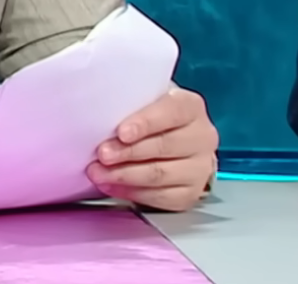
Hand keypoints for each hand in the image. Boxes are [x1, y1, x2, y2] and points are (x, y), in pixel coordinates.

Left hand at [89, 86, 217, 211]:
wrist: (172, 141)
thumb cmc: (149, 117)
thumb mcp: (141, 100)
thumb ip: (126, 101)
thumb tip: (96, 106)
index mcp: (190, 107)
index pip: (172, 111)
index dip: (146, 122)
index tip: (121, 133)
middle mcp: (201, 137)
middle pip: (164, 146)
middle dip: (128, 152)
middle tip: (102, 154)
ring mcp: (199, 167)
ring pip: (161, 174)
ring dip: (125, 175)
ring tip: (98, 173)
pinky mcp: (191, 192)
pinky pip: (161, 197)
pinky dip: (132, 193)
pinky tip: (111, 186)